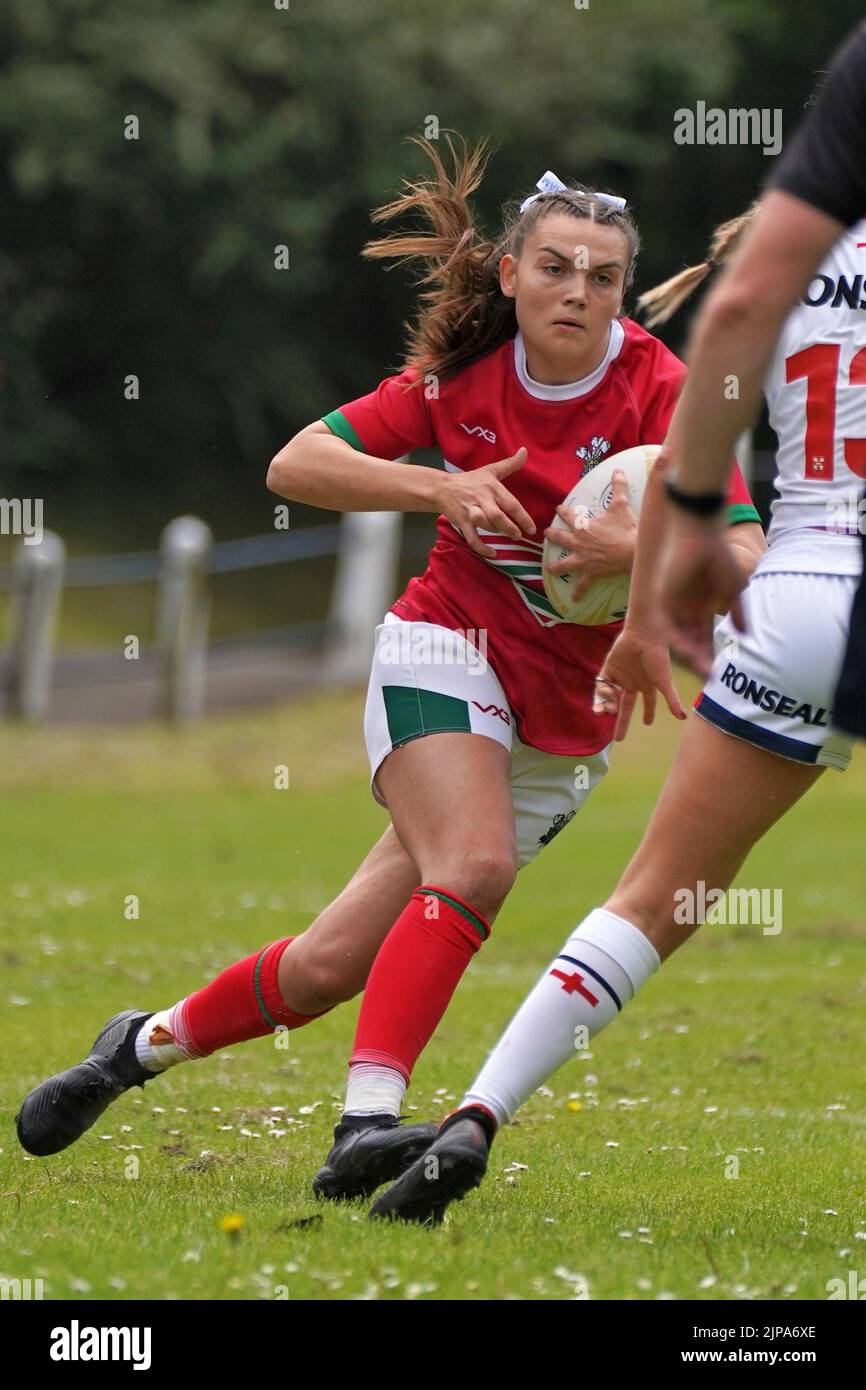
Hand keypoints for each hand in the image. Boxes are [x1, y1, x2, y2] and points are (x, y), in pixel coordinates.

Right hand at [438, 447, 533, 557]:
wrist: (443, 488)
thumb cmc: (470, 480)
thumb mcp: (491, 470)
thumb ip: (510, 464)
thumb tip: (525, 450)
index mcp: (492, 488)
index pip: (511, 504)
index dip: (523, 517)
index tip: (532, 529)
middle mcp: (482, 499)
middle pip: (498, 516)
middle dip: (510, 528)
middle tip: (519, 535)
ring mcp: (471, 512)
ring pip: (486, 526)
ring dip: (497, 533)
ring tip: (506, 537)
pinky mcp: (462, 522)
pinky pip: (472, 538)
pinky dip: (482, 548)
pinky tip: (493, 553)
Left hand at [543, 469, 636, 600]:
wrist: (633, 551)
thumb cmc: (626, 528)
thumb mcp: (621, 505)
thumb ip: (618, 487)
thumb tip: (618, 470)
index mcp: (583, 525)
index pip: (568, 514)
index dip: (563, 510)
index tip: (558, 508)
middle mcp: (579, 542)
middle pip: (560, 537)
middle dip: (552, 535)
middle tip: (546, 534)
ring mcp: (583, 559)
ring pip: (564, 564)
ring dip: (556, 566)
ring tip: (549, 568)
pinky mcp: (591, 573)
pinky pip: (583, 584)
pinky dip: (578, 592)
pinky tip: (573, 600)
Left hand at [592, 623, 686, 740]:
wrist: (644, 635)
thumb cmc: (657, 657)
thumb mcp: (665, 681)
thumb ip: (672, 700)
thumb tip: (683, 717)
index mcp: (647, 685)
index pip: (648, 703)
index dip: (648, 713)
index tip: (647, 724)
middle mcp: (633, 682)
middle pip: (626, 707)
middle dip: (622, 722)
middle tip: (619, 739)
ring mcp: (621, 675)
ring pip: (612, 697)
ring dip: (608, 706)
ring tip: (607, 711)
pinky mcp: (609, 667)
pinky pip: (601, 683)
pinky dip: (600, 693)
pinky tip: (604, 697)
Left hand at [659, 513, 746, 676]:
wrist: (702, 532)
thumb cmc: (718, 555)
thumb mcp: (733, 589)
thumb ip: (738, 612)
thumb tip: (746, 634)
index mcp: (698, 607)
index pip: (702, 638)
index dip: (709, 654)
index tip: (719, 671)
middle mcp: (683, 609)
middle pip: (690, 642)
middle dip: (699, 660)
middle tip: (709, 677)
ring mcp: (672, 604)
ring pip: (678, 636)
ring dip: (689, 654)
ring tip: (701, 668)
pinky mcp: (662, 596)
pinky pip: (667, 623)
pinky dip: (676, 637)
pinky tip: (686, 650)